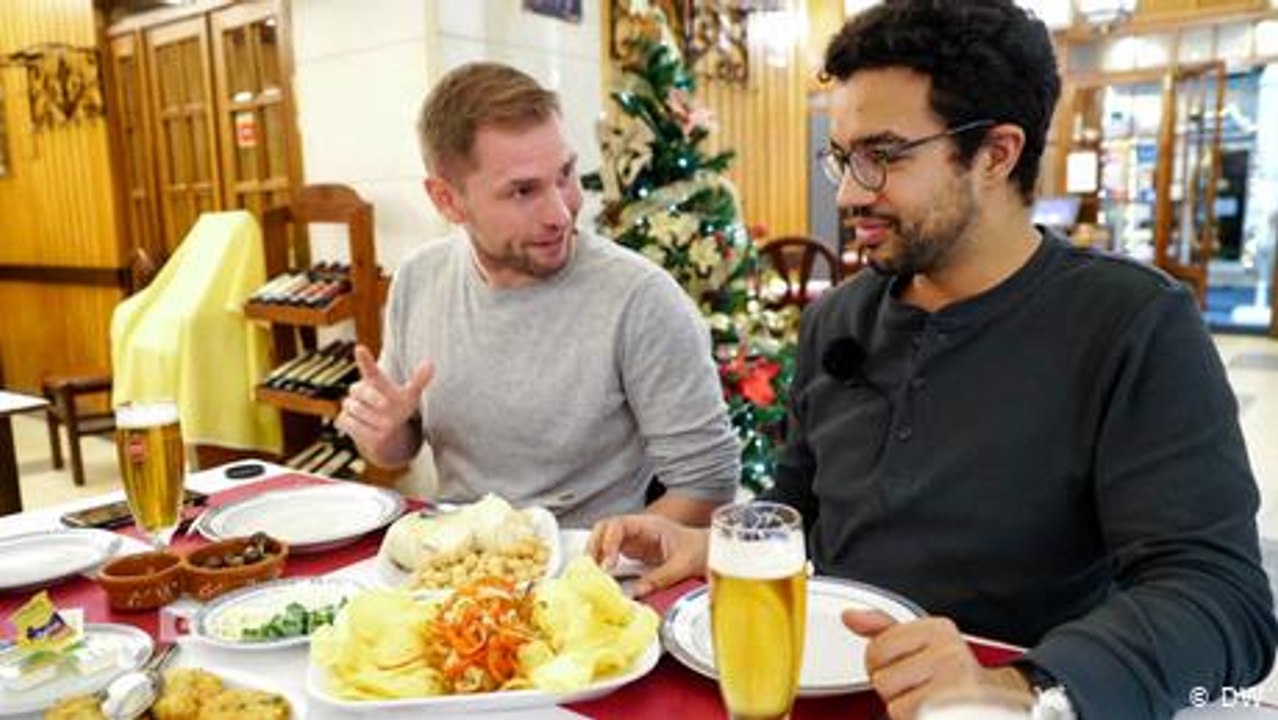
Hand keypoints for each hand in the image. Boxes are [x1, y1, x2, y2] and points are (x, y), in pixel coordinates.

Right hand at [334, 345, 433, 466]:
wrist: (387, 430)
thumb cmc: (398, 407)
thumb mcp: (410, 396)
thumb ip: (419, 380)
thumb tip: (431, 363)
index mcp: (375, 380)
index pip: (369, 369)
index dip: (365, 360)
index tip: (360, 349)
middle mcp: (359, 390)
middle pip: (360, 390)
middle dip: (374, 398)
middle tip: (386, 405)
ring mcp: (349, 404)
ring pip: (358, 410)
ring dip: (374, 419)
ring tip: (386, 424)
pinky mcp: (343, 420)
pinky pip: (352, 425)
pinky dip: (367, 432)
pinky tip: (375, 432)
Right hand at [587, 514, 708, 596]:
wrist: (709, 551)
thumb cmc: (700, 549)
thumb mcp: (682, 564)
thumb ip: (661, 578)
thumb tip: (637, 592)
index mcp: (649, 525)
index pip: (619, 525)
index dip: (609, 542)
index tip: (608, 563)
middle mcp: (638, 529)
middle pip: (605, 529)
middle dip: (594, 546)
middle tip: (590, 567)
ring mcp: (634, 540)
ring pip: (605, 540)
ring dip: (596, 554)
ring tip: (593, 574)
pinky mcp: (634, 553)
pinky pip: (612, 554)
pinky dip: (604, 564)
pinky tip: (603, 577)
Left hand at [842, 610, 1031, 719]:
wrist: (996, 702)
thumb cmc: (955, 675)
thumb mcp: (923, 643)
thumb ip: (884, 630)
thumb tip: (850, 616)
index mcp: (938, 629)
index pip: (876, 649)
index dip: (881, 665)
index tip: (906, 668)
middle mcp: (950, 653)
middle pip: (882, 680)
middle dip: (895, 690)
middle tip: (920, 688)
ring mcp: (955, 685)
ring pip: (894, 706)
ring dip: (907, 710)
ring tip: (928, 702)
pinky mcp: (953, 712)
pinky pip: (908, 719)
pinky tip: (933, 713)